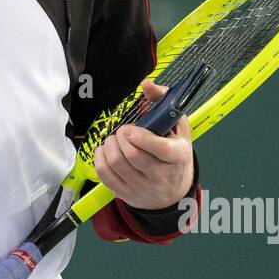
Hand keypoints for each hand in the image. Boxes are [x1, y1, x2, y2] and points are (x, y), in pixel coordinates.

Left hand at [93, 79, 193, 209]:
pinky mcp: (126, 194)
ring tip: (115, 139)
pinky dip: (100, 158)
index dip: (142, 138)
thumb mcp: (178, 127)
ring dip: (110, 145)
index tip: (130, 129)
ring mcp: (142, 187)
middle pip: (133, 156)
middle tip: (123, 130)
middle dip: (121, 137)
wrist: (173, 193)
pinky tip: (106, 150)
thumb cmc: (175, 155)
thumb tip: (146, 84)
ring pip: (116, 164)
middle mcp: (161, 175)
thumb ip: (164, 101)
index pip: (161, 150)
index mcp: (178, 157)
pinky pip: (105, 175)